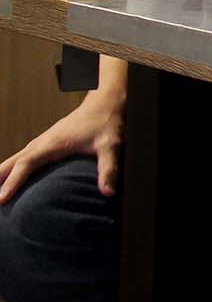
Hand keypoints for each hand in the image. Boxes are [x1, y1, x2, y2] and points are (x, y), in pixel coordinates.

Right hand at [0, 91, 124, 203]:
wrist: (104, 103)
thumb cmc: (106, 123)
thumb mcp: (110, 146)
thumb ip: (108, 169)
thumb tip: (107, 193)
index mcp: (53, 144)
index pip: (26, 163)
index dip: (13, 181)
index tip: (2, 198)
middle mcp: (41, 142)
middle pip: (12, 162)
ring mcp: (40, 142)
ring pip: (13, 160)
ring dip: (0, 175)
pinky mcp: (43, 144)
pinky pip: (21, 158)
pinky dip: (9, 170)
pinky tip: (5, 180)